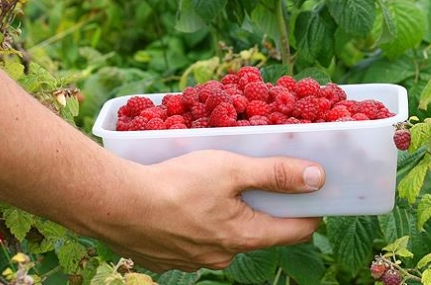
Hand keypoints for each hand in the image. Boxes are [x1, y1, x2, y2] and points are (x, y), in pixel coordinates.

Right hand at [98, 151, 324, 271]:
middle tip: (262, 180)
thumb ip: (276, 174)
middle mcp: (223, 257)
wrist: (112, 204)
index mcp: (245, 237)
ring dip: (228, 214)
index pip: (296, 231)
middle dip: (265, 208)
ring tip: (217, 186)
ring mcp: (193, 261)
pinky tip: (185, 201)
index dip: (310, 211)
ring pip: (224, 236)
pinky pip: (193, 240)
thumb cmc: (176, 184)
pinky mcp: (166, 258)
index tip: (315, 193)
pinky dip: (198, 222)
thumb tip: (318, 179)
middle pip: (259, 232)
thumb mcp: (233, 169)